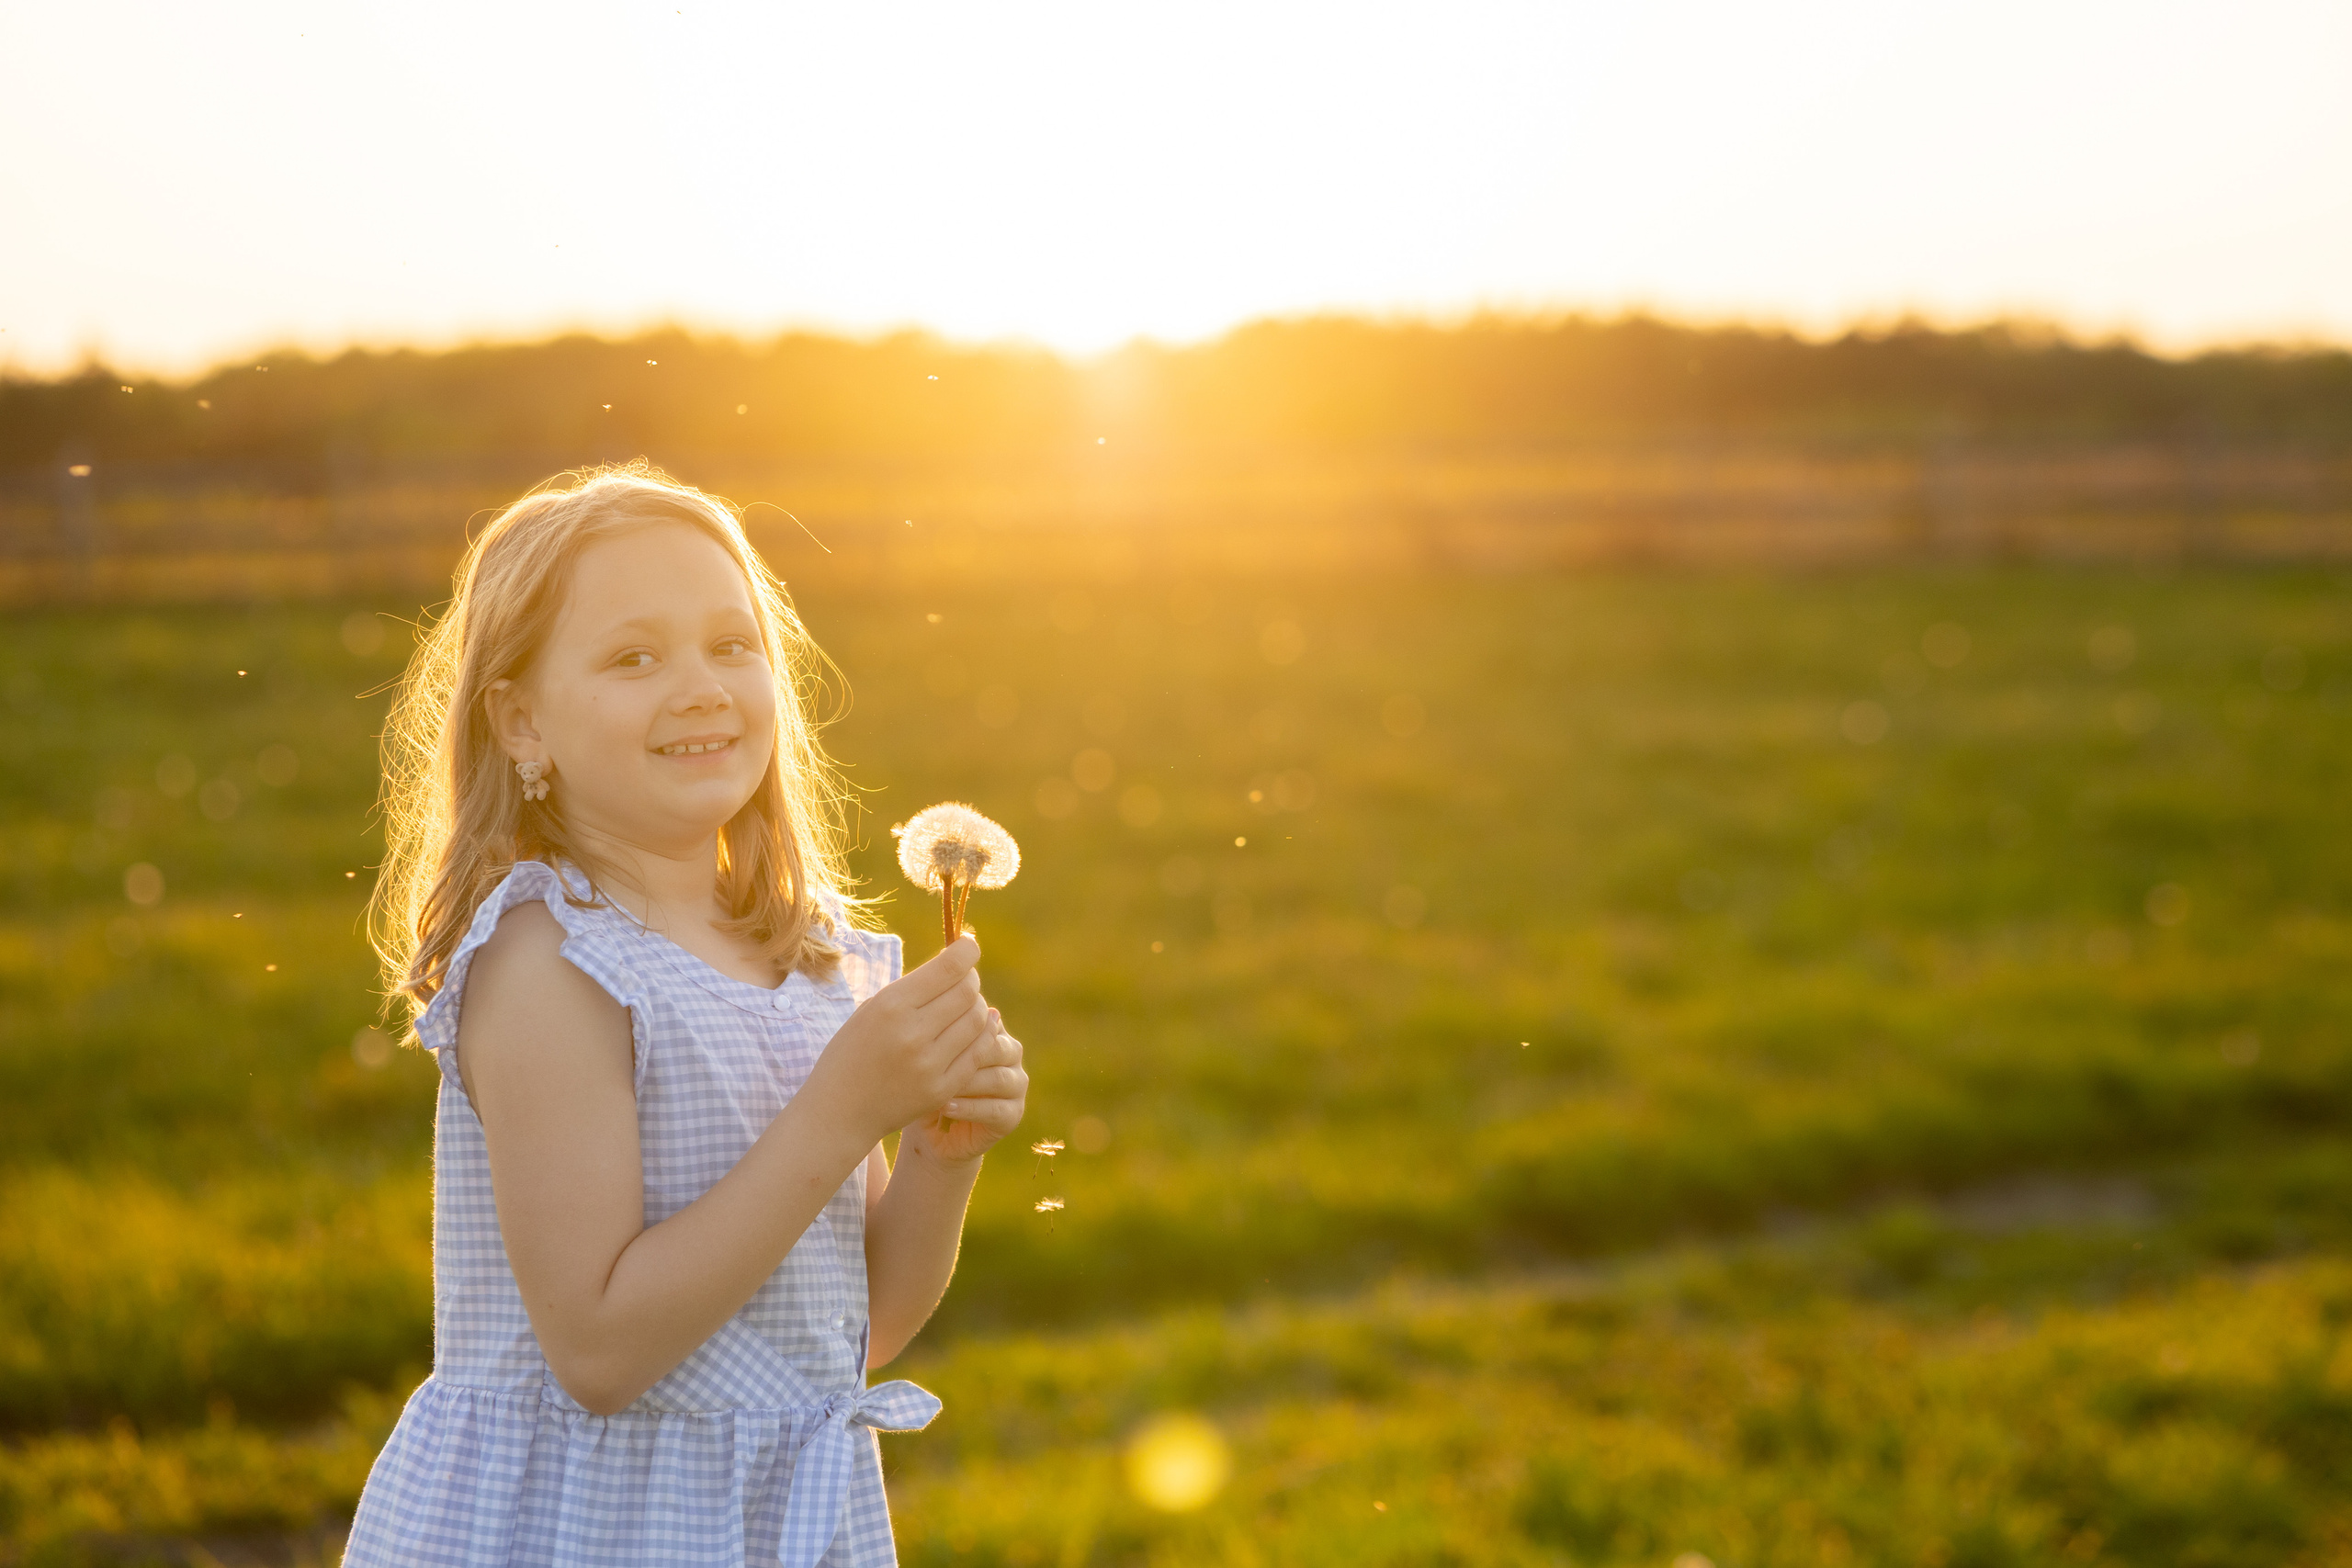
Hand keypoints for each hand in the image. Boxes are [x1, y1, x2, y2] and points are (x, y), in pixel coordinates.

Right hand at [804, 933, 989, 1144]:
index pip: (949, 968)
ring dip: (977, 1007)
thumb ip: (912, 989)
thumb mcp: (871, 1010)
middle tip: (964, 981)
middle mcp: (913, 1033)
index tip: (969, 946)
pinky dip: (982, 1035)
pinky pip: (978, 1052)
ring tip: (964, 1007)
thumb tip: (957, 964)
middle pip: (968, 992)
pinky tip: (975, 1029)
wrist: (840, 1110)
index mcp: (891, 1006)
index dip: (967, 951)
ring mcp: (930, 1064)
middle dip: (971, 980)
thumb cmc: (853, 1052)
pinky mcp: (942, 1088)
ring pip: (978, 1019)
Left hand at [901, 1007, 1026, 1166]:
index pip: (984, 1020)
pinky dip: (970, 1108)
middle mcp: (1010, 1054)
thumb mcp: (923, 1053)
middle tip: (933, 1060)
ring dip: (967, 1083)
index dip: (958, 1027)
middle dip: (965, 1054)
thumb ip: (932, 1029)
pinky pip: (996, 1109)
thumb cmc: (922, 1082)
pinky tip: (946, 1106)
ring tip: (938, 1086)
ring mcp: (1016, 1084)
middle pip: (996, 1047)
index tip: (927, 1034)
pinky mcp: (1013, 1114)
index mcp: (992, 1030)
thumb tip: (926, 1005)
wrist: (931, 1129)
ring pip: (999, 1078)